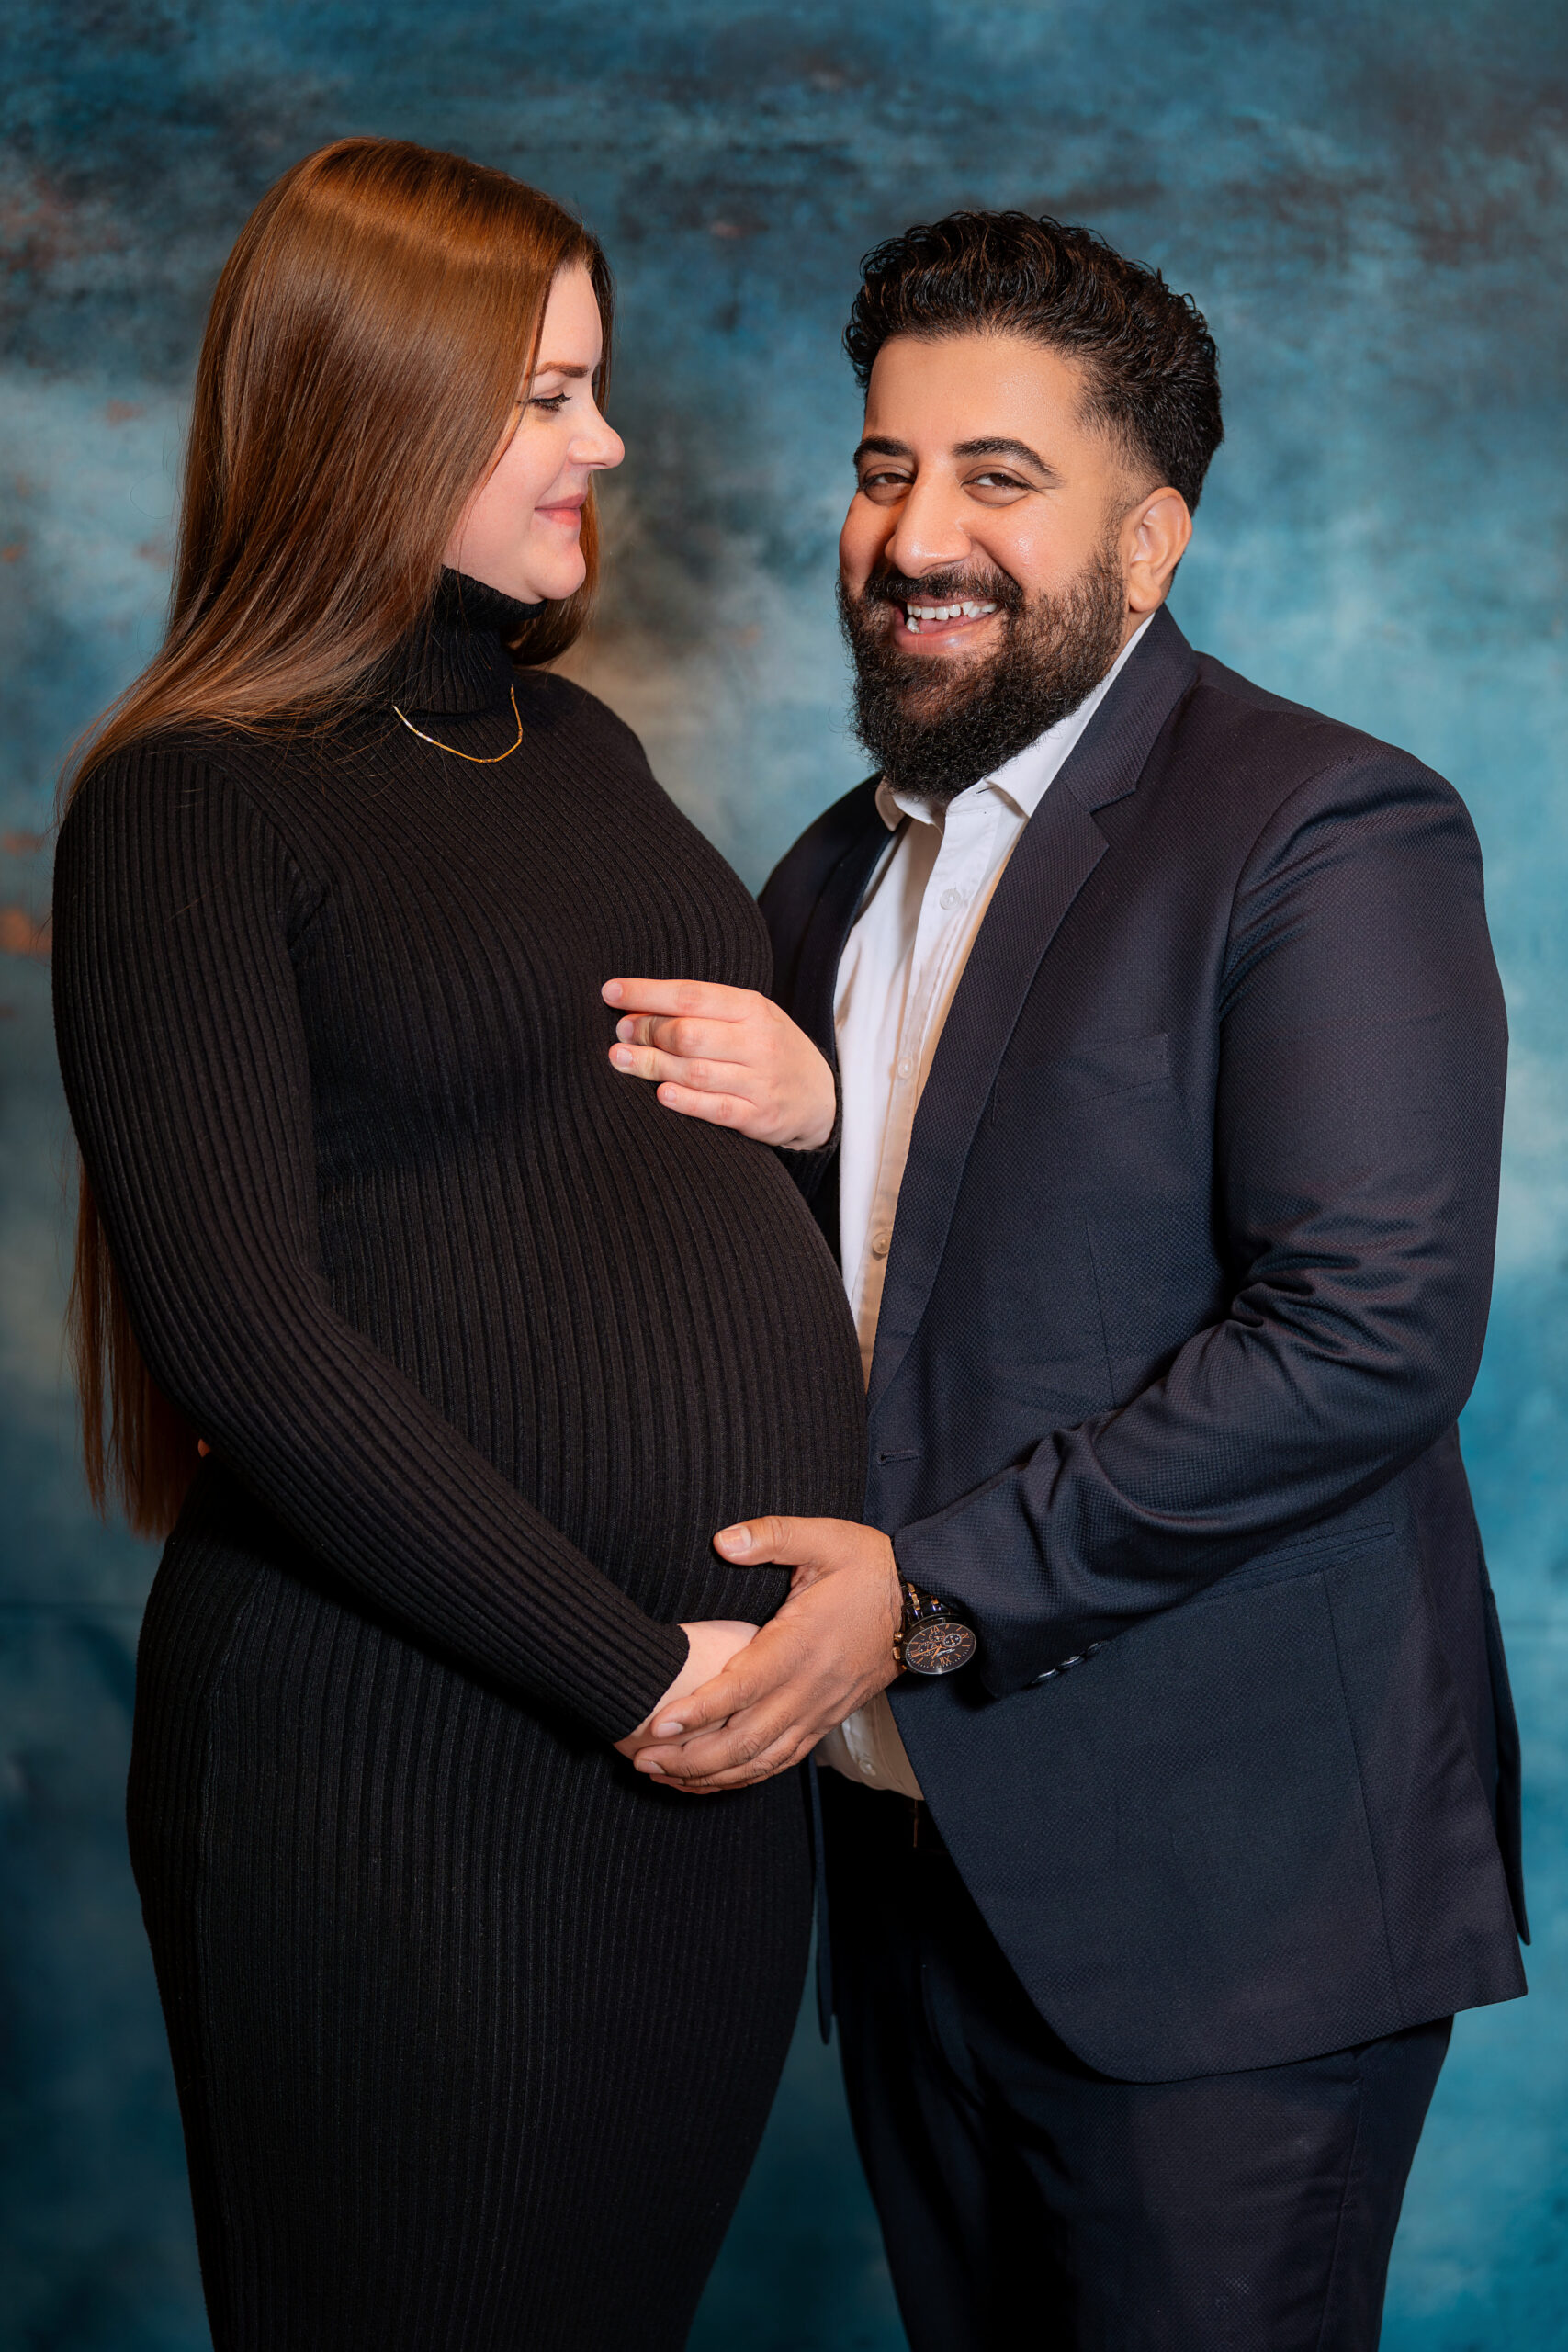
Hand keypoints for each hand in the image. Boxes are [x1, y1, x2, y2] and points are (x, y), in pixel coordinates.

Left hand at [601, 978, 834, 1149]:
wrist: (822, 1097)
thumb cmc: (770, 1050)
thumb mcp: (749, 1018)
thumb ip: (703, 1012)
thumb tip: (636, 1009)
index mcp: (753, 1008)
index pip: (691, 996)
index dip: (646, 993)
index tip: (610, 992)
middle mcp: (758, 1042)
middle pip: (688, 1034)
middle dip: (646, 1031)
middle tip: (621, 1034)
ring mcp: (760, 1081)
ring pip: (695, 1071)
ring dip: (651, 1065)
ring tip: (621, 1060)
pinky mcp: (759, 1117)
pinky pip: (715, 1108)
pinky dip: (684, 1101)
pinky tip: (660, 1094)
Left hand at [625, 1517, 901, 1792]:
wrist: (924, 1602)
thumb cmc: (870, 1566)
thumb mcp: (825, 1537)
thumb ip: (772, 1535)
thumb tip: (723, 1542)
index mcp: (802, 1644)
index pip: (742, 1688)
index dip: (699, 1711)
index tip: (660, 1722)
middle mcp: (810, 1687)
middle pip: (745, 1740)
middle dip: (690, 1756)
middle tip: (642, 1758)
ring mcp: (819, 1709)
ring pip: (762, 1760)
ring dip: (711, 1775)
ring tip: (664, 1775)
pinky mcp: (826, 1719)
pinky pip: (782, 1761)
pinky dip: (745, 1777)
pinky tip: (713, 1779)